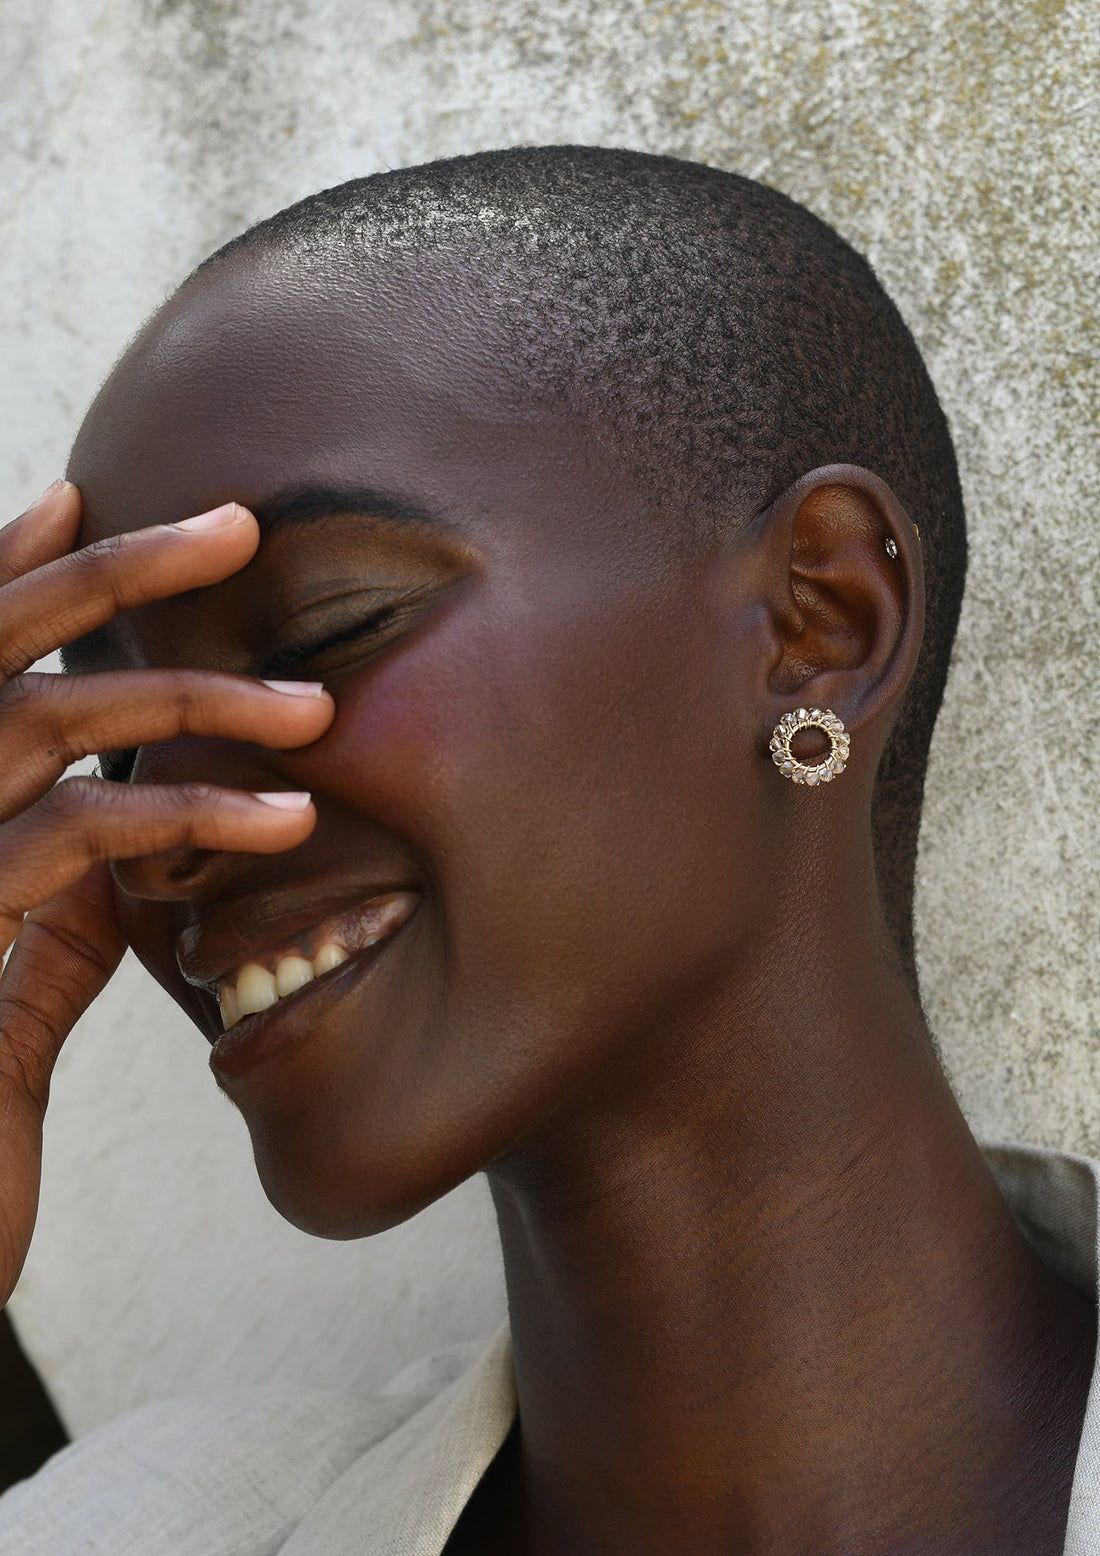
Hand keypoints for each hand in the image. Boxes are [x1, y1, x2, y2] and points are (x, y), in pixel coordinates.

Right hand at [0, 482, 333, 1306]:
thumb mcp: (2, 994)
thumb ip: (47, 912)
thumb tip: (116, 846)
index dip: (7, 570)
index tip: (78, 500)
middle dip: (112, 570)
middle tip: (234, 521)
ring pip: (51, 719)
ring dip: (197, 699)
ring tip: (319, 710)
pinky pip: (81, 834)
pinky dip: (190, 815)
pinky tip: (284, 819)